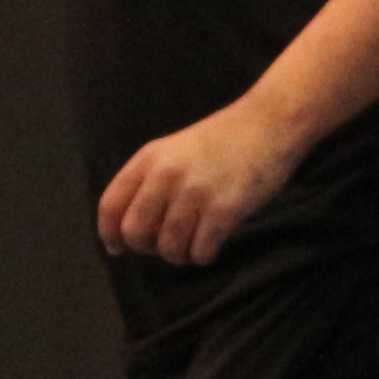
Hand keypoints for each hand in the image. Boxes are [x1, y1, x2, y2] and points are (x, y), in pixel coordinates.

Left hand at [95, 101, 305, 265]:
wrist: (268, 122)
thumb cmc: (220, 142)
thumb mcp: (172, 150)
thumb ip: (147, 182)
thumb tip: (123, 234)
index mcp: (149, 159)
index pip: (110, 207)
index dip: (110, 235)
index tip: (120, 248)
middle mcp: (167, 174)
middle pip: (134, 233)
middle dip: (147, 248)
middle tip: (166, 244)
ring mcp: (196, 191)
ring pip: (169, 248)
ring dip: (180, 255)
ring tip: (193, 244)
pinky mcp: (225, 208)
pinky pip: (201, 252)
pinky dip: (204, 256)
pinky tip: (212, 244)